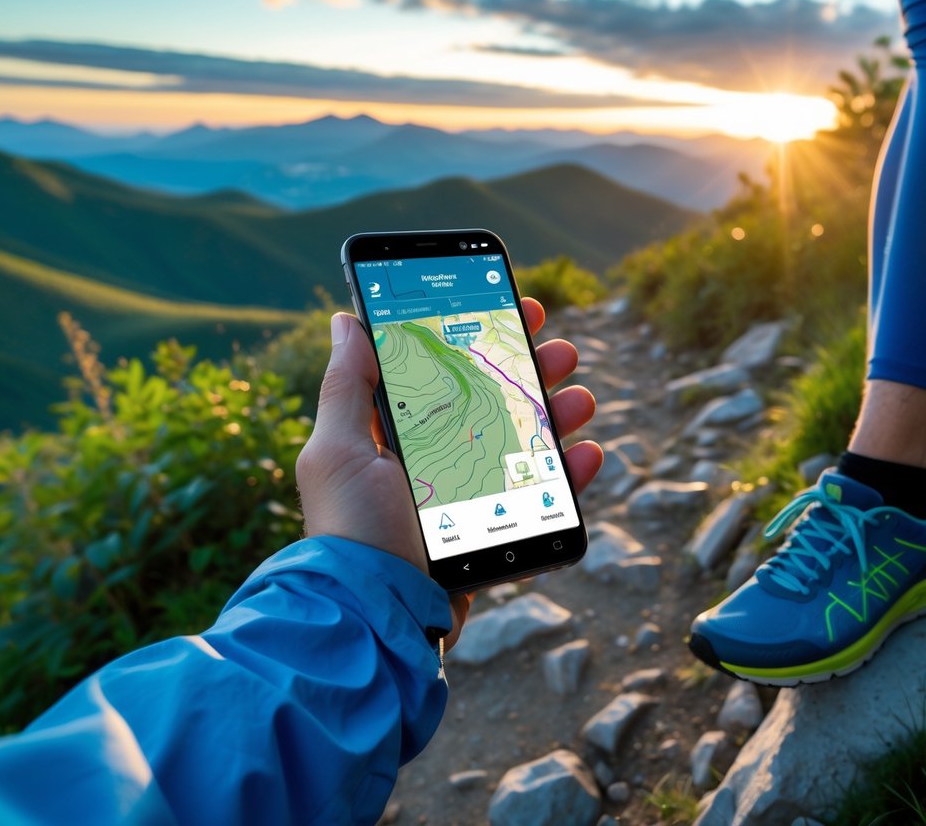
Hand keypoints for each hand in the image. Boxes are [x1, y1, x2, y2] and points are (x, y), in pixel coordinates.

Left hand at [296, 297, 602, 647]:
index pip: (445, 373)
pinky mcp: (496, 536)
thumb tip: (344, 320)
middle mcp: (435, 463)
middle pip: (495, 404)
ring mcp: (470, 501)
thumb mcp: (336, 451)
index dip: (481, 338)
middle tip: (561, 350)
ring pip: (527, 447)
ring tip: (582, 399)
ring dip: (559, 417)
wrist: (376, 618)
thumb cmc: (350, 532)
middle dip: (532, 372)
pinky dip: (571, 479)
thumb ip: (346, 387)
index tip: (514, 307)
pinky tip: (589, 456)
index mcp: (396, 437)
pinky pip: (544, 502)